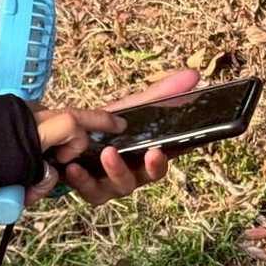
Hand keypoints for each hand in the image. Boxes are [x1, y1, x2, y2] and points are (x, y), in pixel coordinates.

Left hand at [36, 68, 200, 208]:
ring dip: (113, 171)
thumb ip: (160, 94)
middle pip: (141, 179)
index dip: (160, 162)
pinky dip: (81, 180)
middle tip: (138, 153)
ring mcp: (109, 183)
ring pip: (116, 187)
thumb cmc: (108, 125)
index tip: (157, 152)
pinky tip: (74, 167)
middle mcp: (131, 174)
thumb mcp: (131, 107)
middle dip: (141, 169)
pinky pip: (88, 191)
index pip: (159, 165)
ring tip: (106, 154)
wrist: (72, 134)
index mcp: (145, 158)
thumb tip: (193, 75)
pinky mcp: (87, 187)